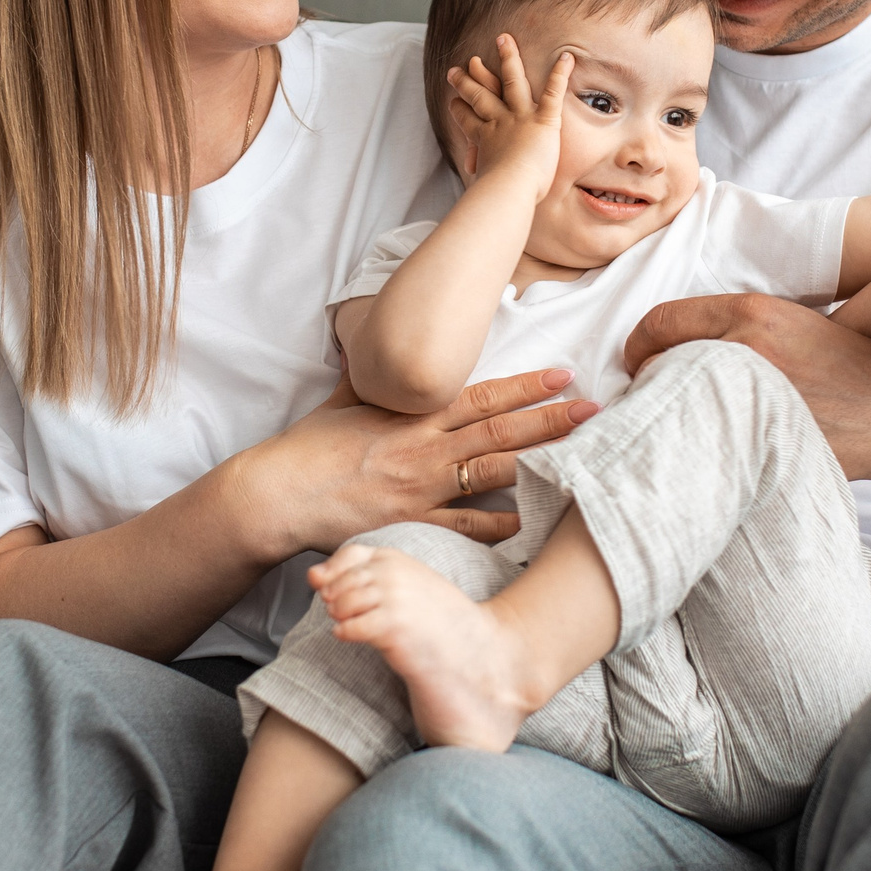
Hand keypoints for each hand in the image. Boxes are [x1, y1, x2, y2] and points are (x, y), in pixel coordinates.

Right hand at [251, 368, 598, 551]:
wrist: (276, 494)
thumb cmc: (307, 447)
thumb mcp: (344, 399)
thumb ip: (375, 377)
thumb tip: (383, 345)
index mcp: (411, 415)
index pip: (480, 395)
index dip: (525, 386)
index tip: (562, 377)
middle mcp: (424, 449)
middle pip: (500, 431)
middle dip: (550, 420)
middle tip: (594, 411)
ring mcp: (421, 489)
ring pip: (494, 473)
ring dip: (540, 464)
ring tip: (582, 459)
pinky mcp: (412, 524)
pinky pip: (467, 525)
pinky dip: (502, 524)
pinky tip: (534, 521)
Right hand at [446, 34, 573, 189]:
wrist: (508, 188)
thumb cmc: (498, 194)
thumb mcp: (485, 189)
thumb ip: (483, 187)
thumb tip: (478, 201)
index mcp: (485, 140)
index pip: (469, 121)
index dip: (460, 111)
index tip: (453, 102)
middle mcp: (499, 123)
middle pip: (481, 96)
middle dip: (468, 81)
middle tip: (456, 69)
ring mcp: (521, 118)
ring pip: (512, 81)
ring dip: (508, 58)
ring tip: (503, 38)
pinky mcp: (544, 120)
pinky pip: (553, 92)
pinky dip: (561, 74)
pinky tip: (567, 57)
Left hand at [623, 294, 870, 482]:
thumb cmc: (851, 366)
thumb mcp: (793, 322)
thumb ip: (737, 327)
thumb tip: (676, 345)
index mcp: (752, 312)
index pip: (658, 322)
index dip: (638, 344)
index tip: (638, 361)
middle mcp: (744, 348)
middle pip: (656, 365)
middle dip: (652, 383)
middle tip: (661, 398)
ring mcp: (749, 396)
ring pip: (673, 405)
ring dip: (672, 414)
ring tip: (688, 423)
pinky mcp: (758, 439)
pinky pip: (702, 442)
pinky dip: (698, 445)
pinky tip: (712, 449)